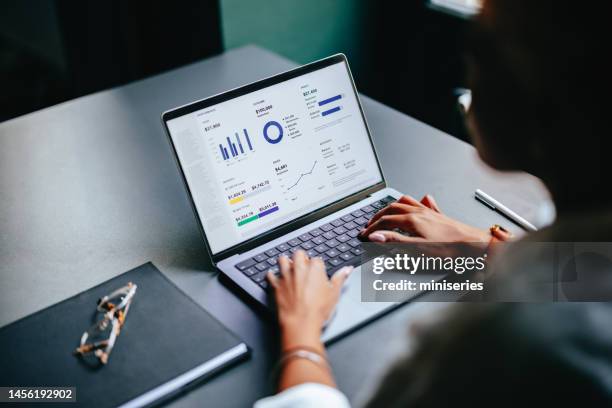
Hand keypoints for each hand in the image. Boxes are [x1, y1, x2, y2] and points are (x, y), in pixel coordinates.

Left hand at [267, 250, 351, 349]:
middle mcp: (299, 268)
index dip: (318, 266)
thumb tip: (347, 269)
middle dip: (301, 258)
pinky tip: (276, 277)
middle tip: (304, 268)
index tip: (318, 273)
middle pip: (299, 254)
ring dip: (286, 262)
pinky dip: (272, 275)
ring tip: (290, 269)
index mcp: (315, 268)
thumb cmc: (318, 310)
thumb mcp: (334, 293)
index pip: (317, 259)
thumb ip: (340, 278)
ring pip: (283, 259)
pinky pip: (270, 275)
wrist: (301, 323)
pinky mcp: (276, 285)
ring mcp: (286, 276)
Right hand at [360, 194, 489, 242]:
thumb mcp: (418, 249)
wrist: (475, 245)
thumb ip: (395, 242)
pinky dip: (415, 201)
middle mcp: (419, 212)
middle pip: (391, 209)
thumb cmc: (451, 249)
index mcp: (412, 220)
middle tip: (368, 225)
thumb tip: (375, 237)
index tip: (363, 235)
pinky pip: (423, 203)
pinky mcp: (438, 215)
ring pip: (404, 203)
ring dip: (391, 206)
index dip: (371, 229)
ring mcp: (429, 212)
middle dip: (376, 216)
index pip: (384, 222)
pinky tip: (419, 201)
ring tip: (384, 212)